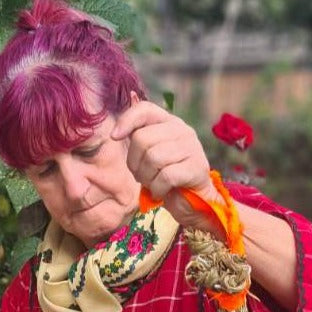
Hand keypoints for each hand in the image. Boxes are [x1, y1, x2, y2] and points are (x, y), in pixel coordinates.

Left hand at [110, 99, 218, 232]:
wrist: (193, 202)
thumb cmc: (167, 179)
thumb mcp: (149, 156)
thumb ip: (138, 141)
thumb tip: (116, 133)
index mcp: (169, 123)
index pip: (145, 109)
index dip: (127, 120)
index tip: (115, 137)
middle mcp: (182, 130)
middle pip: (142, 139)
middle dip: (135, 163)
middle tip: (143, 176)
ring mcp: (192, 148)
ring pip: (153, 158)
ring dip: (147, 178)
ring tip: (153, 184)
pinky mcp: (197, 168)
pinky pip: (165, 176)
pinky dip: (157, 189)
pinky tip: (162, 192)